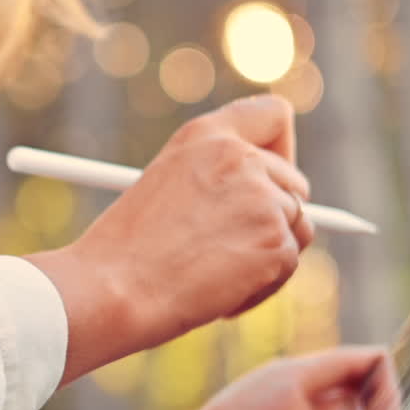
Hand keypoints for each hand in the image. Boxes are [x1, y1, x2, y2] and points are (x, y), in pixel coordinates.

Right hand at [29, 95, 315, 382]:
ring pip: (298, 229)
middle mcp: (241, 157)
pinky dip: (259, 288)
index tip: (270, 178)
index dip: (282, 149)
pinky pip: (287, 267)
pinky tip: (216, 294)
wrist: (111, 291)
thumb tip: (266, 204)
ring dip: (267, 257)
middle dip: (275, 217)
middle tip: (235, 247)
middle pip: (295, 183)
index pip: (274, 115)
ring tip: (214, 275)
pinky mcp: (276, 243)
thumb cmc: (123, 252)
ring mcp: (263, 199)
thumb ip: (216, 180)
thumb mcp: (165, 187)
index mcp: (206, 136)